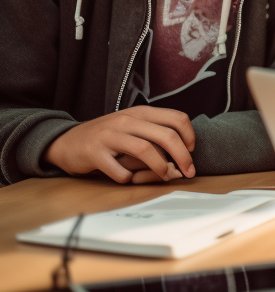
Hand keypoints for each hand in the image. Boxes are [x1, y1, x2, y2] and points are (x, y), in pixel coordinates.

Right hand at [44, 108, 195, 183]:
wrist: (66, 141)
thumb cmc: (107, 137)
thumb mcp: (133, 127)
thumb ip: (155, 135)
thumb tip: (182, 156)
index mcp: (140, 112)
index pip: (177, 118)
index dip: (189, 136)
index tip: (191, 151)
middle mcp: (127, 120)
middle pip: (166, 136)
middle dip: (183, 156)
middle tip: (188, 171)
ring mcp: (110, 136)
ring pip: (146, 150)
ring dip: (161, 168)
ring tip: (166, 177)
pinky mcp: (94, 153)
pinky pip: (119, 170)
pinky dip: (129, 178)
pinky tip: (128, 178)